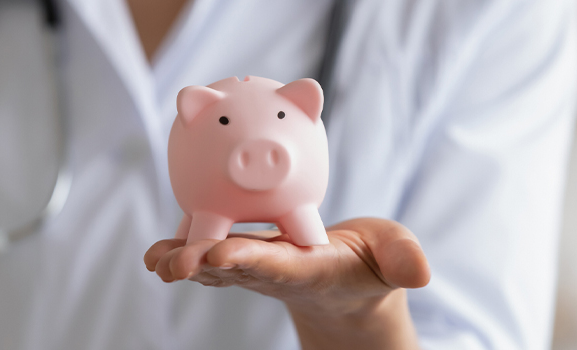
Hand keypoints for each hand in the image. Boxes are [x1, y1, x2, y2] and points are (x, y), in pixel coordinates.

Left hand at [143, 217, 430, 349]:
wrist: (347, 284)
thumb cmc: (370, 264)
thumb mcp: (393, 257)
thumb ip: (403, 258)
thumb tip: (421, 273)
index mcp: (308, 268)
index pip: (275, 265)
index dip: (247, 260)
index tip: (221, 256)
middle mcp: (274, 272)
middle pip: (234, 270)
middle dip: (202, 266)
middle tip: (171, 265)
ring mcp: (254, 270)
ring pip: (213, 267)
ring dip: (183, 263)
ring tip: (155, 261)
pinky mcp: (241, 262)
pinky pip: (208, 257)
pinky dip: (181, 253)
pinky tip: (154, 254)